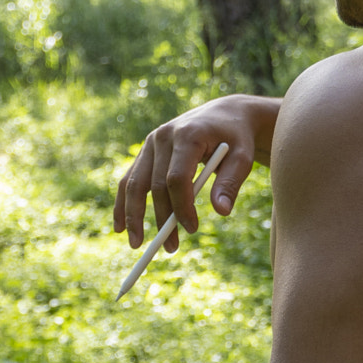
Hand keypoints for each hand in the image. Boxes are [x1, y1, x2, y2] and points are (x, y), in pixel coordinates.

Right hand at [114, 95, 280, 249]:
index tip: (192, 229)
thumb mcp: (242, 157)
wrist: (224, 115)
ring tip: (138, 245)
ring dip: (133, 216)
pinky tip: (120, 227)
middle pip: (154, 185)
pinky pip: (130, 180)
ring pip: (134, 184)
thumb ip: (231, 183)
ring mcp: (150, 143)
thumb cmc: (236, 139)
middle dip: (161, 219)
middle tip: (170, 248)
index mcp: (187, 135)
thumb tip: (221, 212)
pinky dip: (123, 204)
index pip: (177, 178)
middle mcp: (163, 136)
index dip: (182, 206)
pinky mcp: (146, 151)